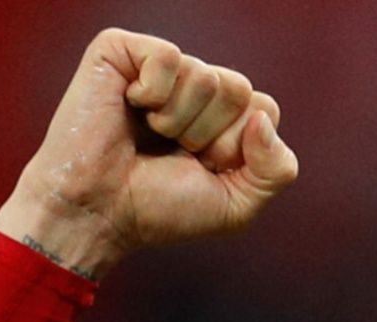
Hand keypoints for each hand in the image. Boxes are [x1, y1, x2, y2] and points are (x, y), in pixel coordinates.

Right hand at [0, 28, 298, 277]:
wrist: (98, 215)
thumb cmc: (160, 210)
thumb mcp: (238, 205)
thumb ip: (277, 169)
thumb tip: (262, 118)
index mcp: (221, 116)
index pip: (264, 109)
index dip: (237, 148)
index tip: (202, 169)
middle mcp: (192, 87)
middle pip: (238, 88)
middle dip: (210, 135)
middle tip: (171, 152)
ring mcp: (157, 67)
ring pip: (205, 76)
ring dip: (177, 122)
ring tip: (147, 135)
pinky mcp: (120, 51)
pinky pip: (168, 56)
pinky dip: (153, 94)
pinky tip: (130, 106)